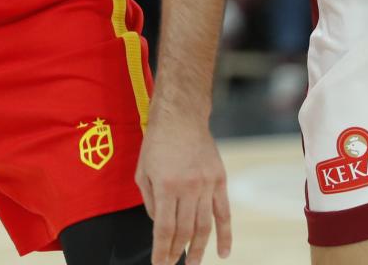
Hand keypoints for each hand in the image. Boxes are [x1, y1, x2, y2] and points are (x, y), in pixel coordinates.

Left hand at [137, 111, 231, 263]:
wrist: (181, 117)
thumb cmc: (157, 143)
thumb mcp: (142, 171)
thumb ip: (151, 201)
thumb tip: (159, 224)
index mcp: (167, 186)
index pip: (165, 228)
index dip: (162, 250)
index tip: (159, 264)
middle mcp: (188, 188)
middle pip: (184, 230)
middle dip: (177, 251)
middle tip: (172, 264)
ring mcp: (207, 185)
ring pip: (204, 226)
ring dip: (198, 249)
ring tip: (192, 264)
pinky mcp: (220, 181)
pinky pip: (224, 214)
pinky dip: (225, 235)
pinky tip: (223, 253)